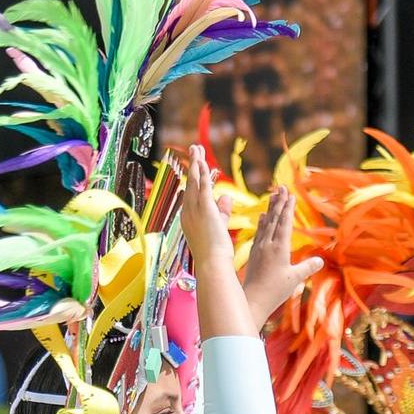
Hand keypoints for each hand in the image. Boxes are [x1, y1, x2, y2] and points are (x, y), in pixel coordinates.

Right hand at [177, 145, 236, 272]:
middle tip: (193, 151)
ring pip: (193, 181)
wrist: (212, 264)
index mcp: (189, 220)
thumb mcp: (218, 227)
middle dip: (191, 166)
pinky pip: (201, 186)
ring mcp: (194, 210)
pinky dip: (200, 172)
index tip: (194, 168)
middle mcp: (188, 213)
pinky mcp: (204, 209)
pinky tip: (201, 160)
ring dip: (195, 164)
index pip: (190, 196)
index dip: (192, 180)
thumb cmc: (215, 253)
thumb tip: (225, 197)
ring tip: (196, 148)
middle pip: (189, 184)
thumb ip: (221, 211)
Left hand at [238, 186, 321, 327]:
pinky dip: (262, 223)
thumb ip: (308, 267)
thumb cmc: (275, 291)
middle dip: (279, 202)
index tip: (291, 195)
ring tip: (273, 195)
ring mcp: (260, 248)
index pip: (285, 223)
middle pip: (275, 219)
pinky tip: (262, 216)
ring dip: (271, 209)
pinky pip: (259, 233)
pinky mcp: (254, 253)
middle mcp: (268, 244)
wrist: (252, 300)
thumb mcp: (295, 279)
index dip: (288, 208)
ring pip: (266, 224)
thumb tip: (321, 260)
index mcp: (280, 248)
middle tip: (282, 187)